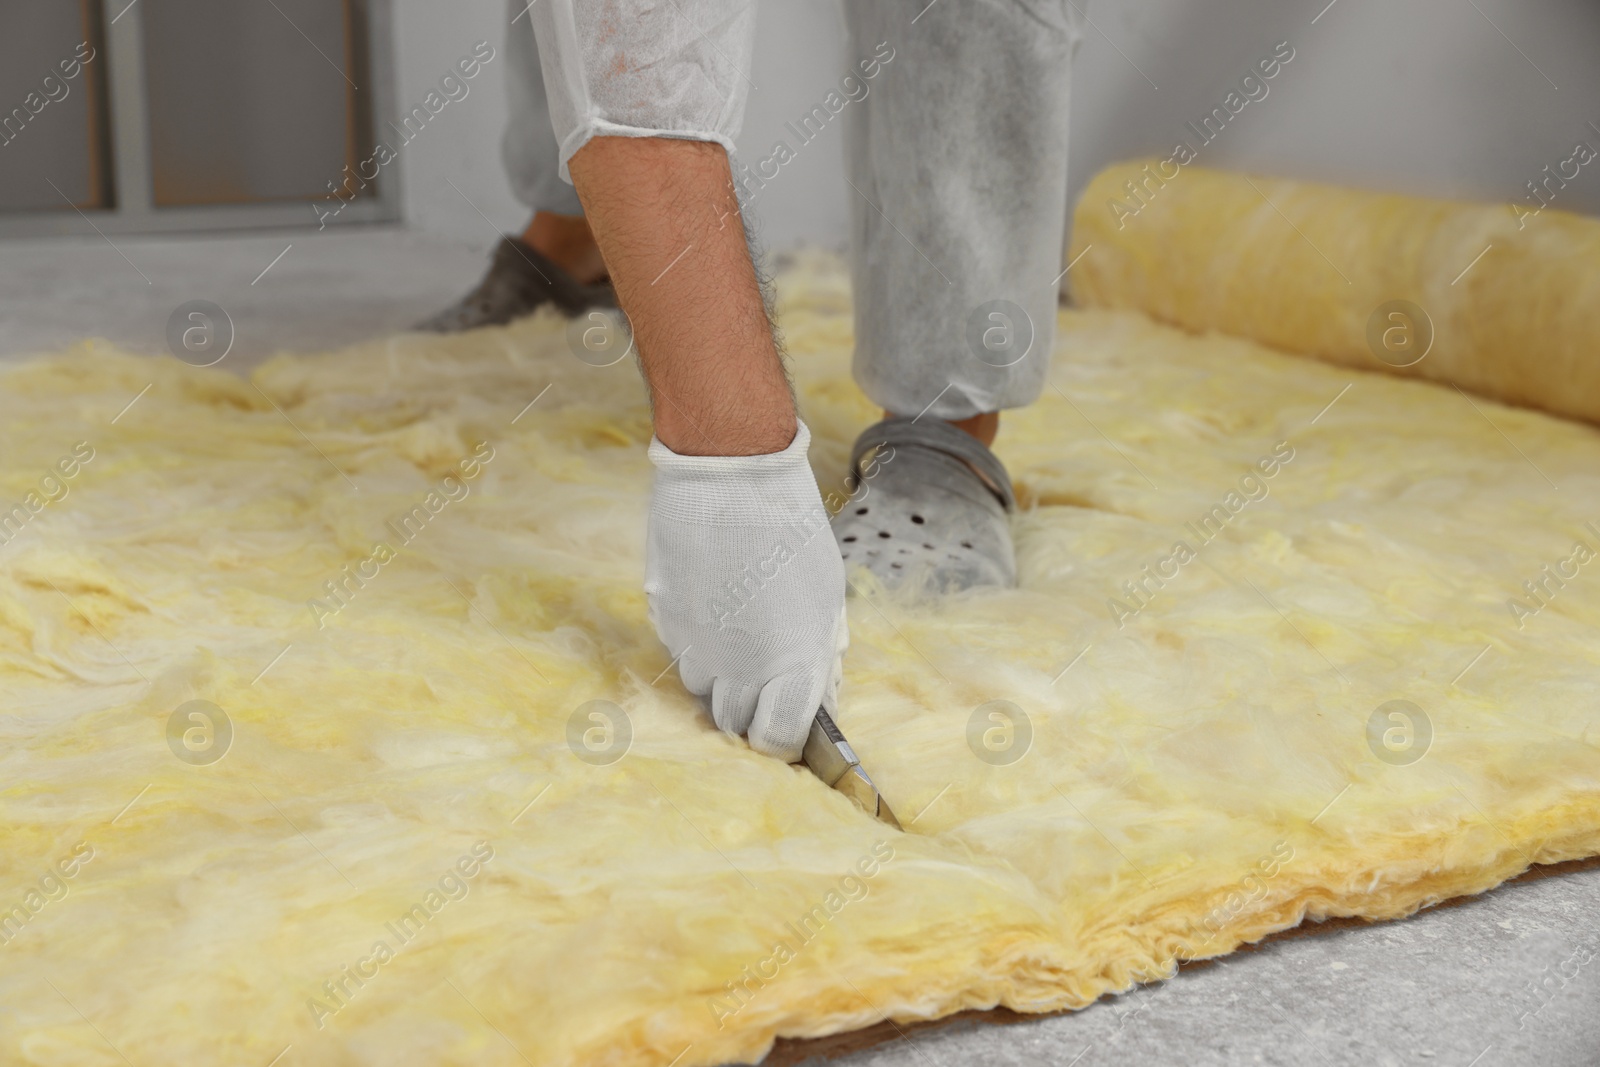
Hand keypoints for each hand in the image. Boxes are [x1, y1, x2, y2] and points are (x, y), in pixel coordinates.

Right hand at [645, 421, 847, 760]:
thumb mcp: (827, 595)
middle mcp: (738, 669)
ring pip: (704, 689)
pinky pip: (681, 652)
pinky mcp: (663, 623)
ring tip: (740, 625)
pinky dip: (698, 642)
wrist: (729, 476)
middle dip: (752, 709)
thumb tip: (821, 695)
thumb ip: (821, 653)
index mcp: (790, 665)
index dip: (785, 739)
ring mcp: (693, 649)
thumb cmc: (791, 532)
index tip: (789, 726)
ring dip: (723, 674)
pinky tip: (714, 600)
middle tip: (767, 673)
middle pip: (735, 724)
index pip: (779, 740)